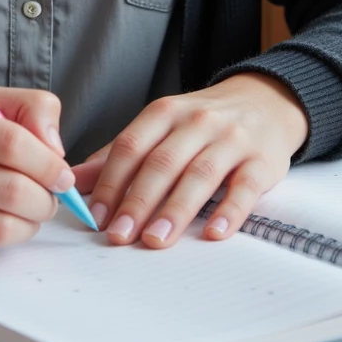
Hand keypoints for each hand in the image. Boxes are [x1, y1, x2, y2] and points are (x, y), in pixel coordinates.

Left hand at [71, 73, 308, 249]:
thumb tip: (76, 180)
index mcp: (165, 112)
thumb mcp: (161, 125)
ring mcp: (231, 139)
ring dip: (175, 210)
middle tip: (118, 235)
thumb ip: (121, 153)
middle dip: (137, 201)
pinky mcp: (262, 161)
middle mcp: (197, 122)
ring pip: (199, 175)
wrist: (265, 101)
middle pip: (162, 162)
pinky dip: (230, 211)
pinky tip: (215, 234)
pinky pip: (245, 187)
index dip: (111, 181)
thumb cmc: (203, 122)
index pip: (131, 145)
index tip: (96, 216)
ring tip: (155, 240)